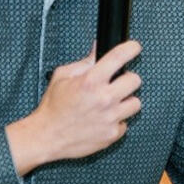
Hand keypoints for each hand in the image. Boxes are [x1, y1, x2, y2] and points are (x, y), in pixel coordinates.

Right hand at [6, 42, 142, 175]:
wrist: (47, 136)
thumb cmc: (53, 108)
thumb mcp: (62, 77)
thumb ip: (84, 63)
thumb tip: (97, 49)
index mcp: (90, 81)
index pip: (119, 57)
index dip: (131, 48)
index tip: (134, 47)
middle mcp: (103, 99)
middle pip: (135, 80)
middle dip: (127, 79)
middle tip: (117, 82)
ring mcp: (110, 117)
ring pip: (136, 102)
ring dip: (126, 100)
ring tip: (112, 102)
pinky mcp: (113, 134)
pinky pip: (125, 122)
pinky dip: (118, 120)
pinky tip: (105, 119)